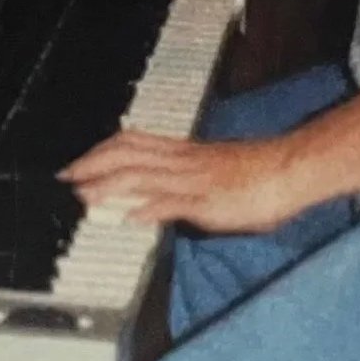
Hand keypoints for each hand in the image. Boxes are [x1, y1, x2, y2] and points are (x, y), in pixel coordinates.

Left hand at [60, 131, 304, 234]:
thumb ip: (187, 185)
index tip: (77, 164)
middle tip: (66, 178)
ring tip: (84, 197)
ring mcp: (194, 179)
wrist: (292, 168)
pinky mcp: (209, 199)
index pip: (133, 143)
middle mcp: (183, 161)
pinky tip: (129, 217)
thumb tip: (162, 201)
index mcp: (185, 153)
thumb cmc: (261, 173)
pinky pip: (174, 201)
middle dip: (92, 164)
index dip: (100, 151)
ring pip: (142, 174)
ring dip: (109, 185)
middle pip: (128, 153)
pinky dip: (148, 208)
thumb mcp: (216, 174)